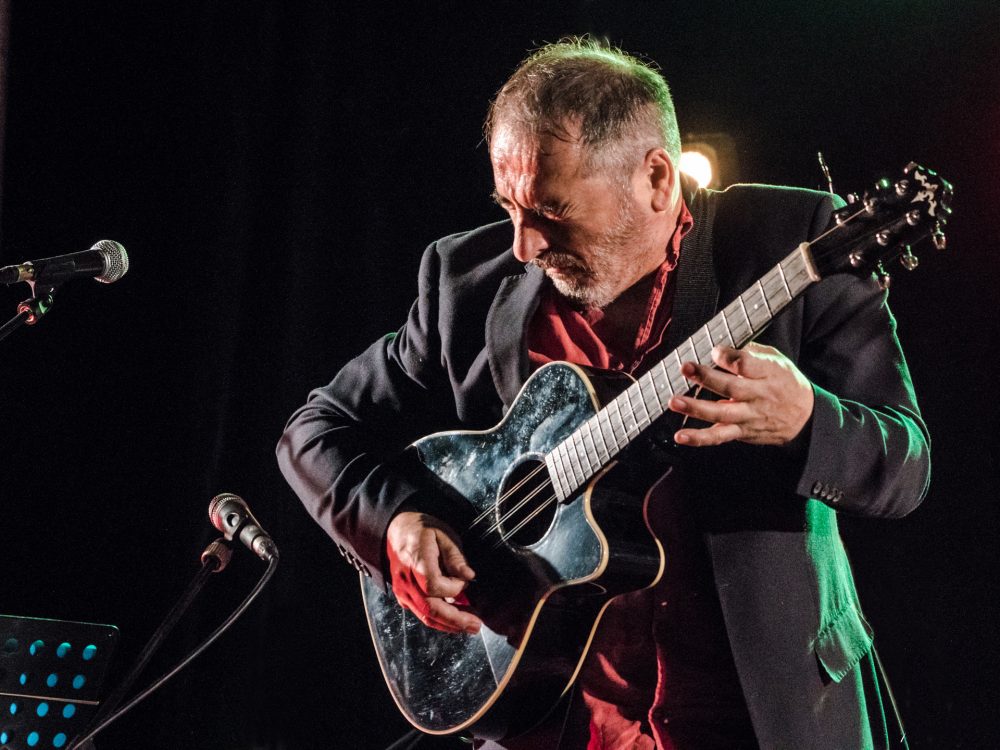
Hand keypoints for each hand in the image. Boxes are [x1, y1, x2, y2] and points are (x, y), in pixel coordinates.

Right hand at [385, 511, 481, 633]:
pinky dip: (438, 620)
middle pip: (430, 609)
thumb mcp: (443, 535)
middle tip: (475, 625)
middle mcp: (406, 580)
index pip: (434, 586)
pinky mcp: (402, 597)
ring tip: (468, 626)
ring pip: (425, 616)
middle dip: (455, 620)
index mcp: (416, 562)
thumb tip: (469, 576)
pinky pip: (420, 614)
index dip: (453, 588)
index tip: (465, 580)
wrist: (396, 531)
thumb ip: (456, 556)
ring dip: (448, 625)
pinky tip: (453, 620)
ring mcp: (402, 591)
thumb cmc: (421, 531)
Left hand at [668, 343, 813, 446]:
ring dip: (695, 408)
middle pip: (730, 387)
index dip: (728, 357)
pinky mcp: (741, 432)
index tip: (714, 350)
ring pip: (721, 414)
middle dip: (706, 377)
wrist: (805, 418)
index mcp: (768, 374)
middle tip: (685, 367)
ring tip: (675, 401)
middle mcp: (758, 396)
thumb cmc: (785, 383)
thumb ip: (751, 352)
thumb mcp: (777, 361)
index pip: (747, 364)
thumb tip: (724, 345)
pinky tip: (681, 436)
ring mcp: (748, 417)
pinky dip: (699, 438)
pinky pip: (719, 436)